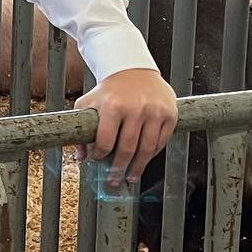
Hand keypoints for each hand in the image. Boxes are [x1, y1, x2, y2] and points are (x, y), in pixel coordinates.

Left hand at [74, 68, 178, 188]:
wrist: (133, 71)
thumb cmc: (109, 90)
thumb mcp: (89, 103)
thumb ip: (82, 128)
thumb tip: (81, 157)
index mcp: (113, 105)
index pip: (106, 141)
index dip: (100, 155)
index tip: (97, 161)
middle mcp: (135, 108)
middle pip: (127, 149)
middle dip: (119, 169)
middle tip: (114, 180)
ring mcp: (155, 111)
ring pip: (147, 149)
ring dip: (138, 167)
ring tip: (130, 177)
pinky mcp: (170, 114)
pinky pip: (161, 142)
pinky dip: (152, 154)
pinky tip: (144, 160)